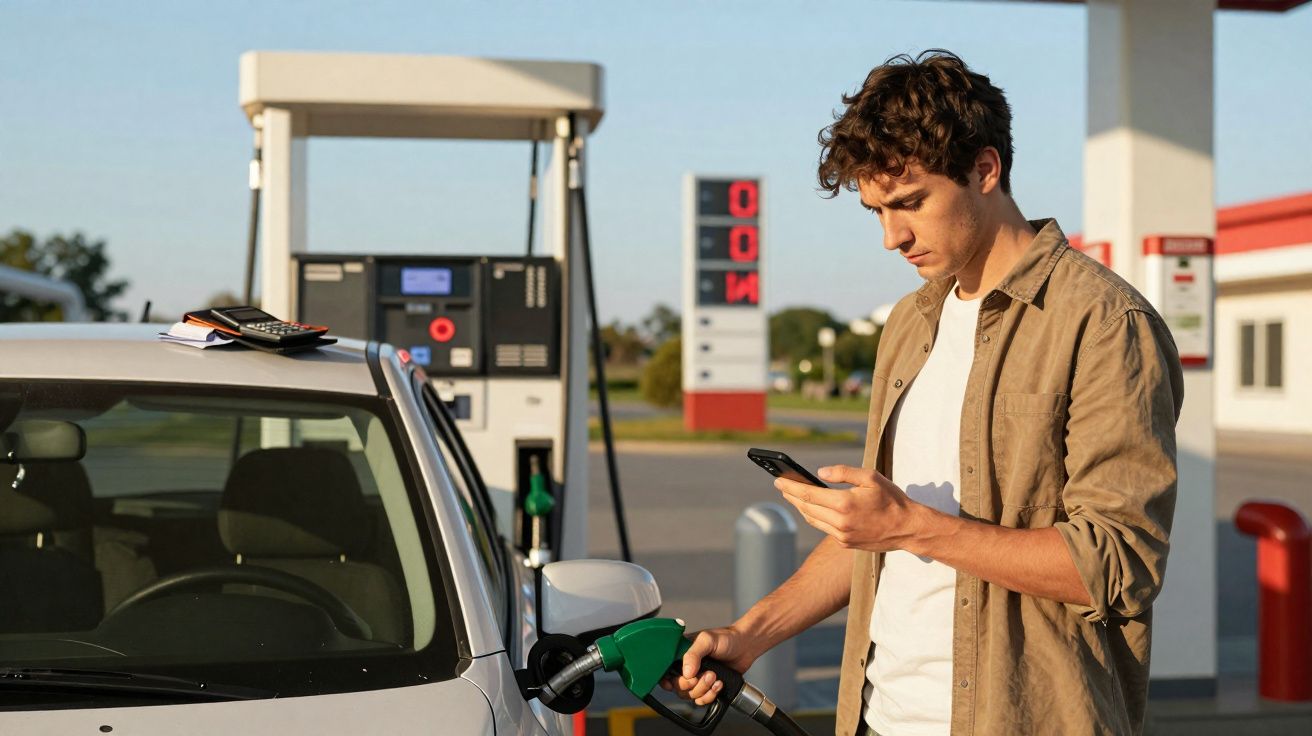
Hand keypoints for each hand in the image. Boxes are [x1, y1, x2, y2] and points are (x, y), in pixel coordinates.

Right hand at [657, 625, 758, 706]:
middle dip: (692, 684)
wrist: (745, 646)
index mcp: (680, 653)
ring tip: (715, 677)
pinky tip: (719, 684)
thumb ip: (693, 654)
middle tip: (707, 674)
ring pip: (689, 695)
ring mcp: (697, 678)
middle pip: (677, 686)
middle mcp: (686, 666)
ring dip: (703, 690)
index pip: (664, 670)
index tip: (672, 683)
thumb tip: (686, 673)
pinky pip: (701, 700)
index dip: (666, 679)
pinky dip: (710, 695)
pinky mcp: (707, 687)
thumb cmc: (726, 638)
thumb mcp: (707, 640)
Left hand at [775, 464, 922, 552]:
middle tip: (781, 486)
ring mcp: (842, 536)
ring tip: (793, 496)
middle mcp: (840, 523)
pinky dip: (815, 517)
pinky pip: (824, 528)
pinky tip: (812, 509)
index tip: (778, 480)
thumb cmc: (891, 499)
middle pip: (806, 508)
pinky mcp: (846, 544)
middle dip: (792, 496)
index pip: (808, 494)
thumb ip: (843, 473)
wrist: (907, 528)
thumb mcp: (870, 477)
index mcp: (844, 504)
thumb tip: (819, 473)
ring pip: (813, 520)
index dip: (791, 487)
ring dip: (801, 508)